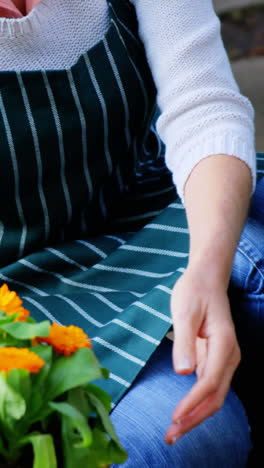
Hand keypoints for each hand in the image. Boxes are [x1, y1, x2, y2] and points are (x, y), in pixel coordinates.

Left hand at [164, 266, 240, 444]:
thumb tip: (183, 373)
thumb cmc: (194, 291)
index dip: (192, 402)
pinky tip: (182, 413)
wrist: (206, 280)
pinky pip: (208, 387)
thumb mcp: (184, 311)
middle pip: (216, 396)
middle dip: (194, 419)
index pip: (210, 381)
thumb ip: (184, 341)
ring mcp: (224, 359)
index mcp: (224, 343)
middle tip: (170, 436)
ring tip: (173, 431)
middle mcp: (229, 355)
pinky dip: (196, 403)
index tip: (173, 417)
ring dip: (195, 415)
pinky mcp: (216, 359)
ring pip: (214, 395)